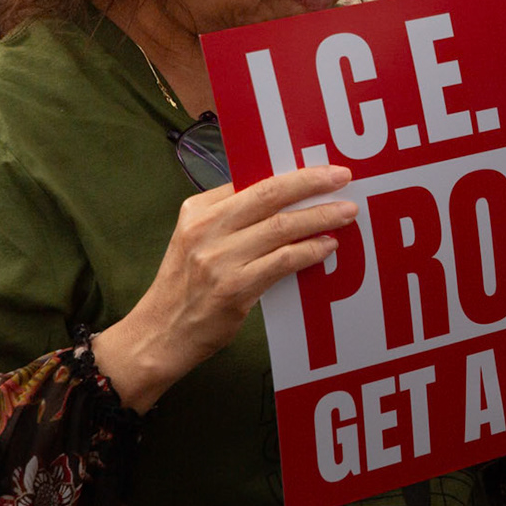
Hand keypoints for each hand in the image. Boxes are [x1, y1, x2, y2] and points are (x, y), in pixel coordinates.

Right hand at [94, 165, 359, 410]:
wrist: (159, 335)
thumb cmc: (184, 288)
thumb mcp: (196, 241)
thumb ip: (231, 220)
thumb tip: (285, 203)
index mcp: (197, 210)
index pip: (251, 180)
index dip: (290, 173)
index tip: (320, 170)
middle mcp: (205, 228)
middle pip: (269, 194)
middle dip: (311, 182)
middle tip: (342, 176)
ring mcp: (219, 259)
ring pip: (281, 227)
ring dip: (320, 217)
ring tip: (346, 212)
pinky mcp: (234, 288)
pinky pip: (282, 261)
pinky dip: (309, 251)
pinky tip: (327, 246)